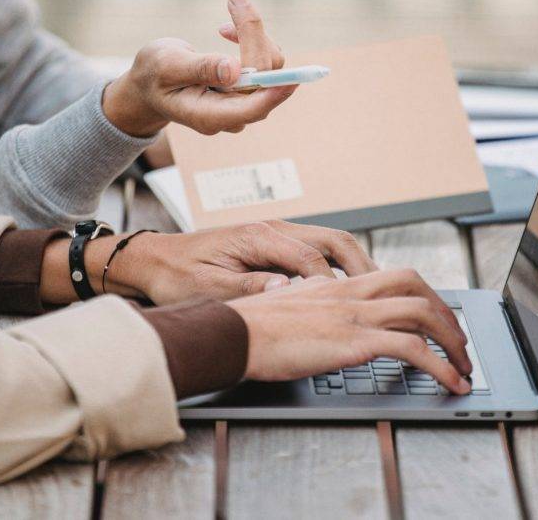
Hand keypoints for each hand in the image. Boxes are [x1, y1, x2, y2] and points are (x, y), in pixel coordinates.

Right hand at [102, 0, 291, 137]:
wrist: (150, 84)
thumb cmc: (153, 75)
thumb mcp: (166, 66)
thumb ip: (199, 68)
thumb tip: (234, 70)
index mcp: (209, 116)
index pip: (251, 107)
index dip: (273, 92)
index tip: (292, 78)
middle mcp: (232, 114)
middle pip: (264, 80)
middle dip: (254, 36)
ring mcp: (242, 103)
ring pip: (269, 69)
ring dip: (252, 33)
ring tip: (229, 6)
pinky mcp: (248, 89)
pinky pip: (265, 64)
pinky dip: (252, 39)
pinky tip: (227, 30)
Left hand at [106, 221, 377, 304]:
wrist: (151, 261)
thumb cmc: (175, 276)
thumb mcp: (208, 288)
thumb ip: (249, 288)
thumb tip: (287, 292)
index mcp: (258, 237)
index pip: (312, 259)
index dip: (334, 285)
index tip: (352, 308)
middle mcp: (273, 229)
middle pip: (334, 241)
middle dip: (363, 267)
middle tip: (385, 297)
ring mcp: (276, 235)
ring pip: (331, 243)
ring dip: (356, 266)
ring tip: (377, 294)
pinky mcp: (273, 245)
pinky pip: (318, 251)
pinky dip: (340, 268)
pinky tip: (348, 290)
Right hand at [227, 270, 473, 394]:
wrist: (231, 334)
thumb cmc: (249, 327)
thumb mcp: (287, 306)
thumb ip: (310, 306)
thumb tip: (318, 315)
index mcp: (336, 286)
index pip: (394, 277)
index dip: (423, 296)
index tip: (435, 319)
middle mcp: (351, 294)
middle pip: (417, 287)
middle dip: (447, 315)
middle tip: (459, 343)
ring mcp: (354, 316)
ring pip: (424, 314)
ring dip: (453, 342)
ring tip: (464, 369)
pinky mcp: (354, 342)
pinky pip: (413, 349)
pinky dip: (441, 367)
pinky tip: (450, 384)